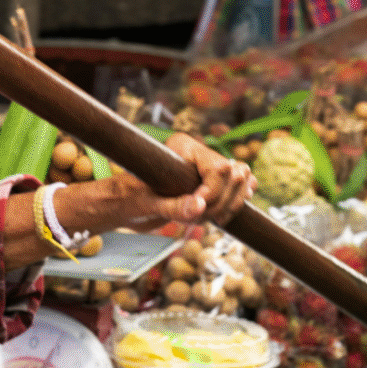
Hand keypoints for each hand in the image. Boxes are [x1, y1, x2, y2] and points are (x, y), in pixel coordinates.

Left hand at [114, 133, 255, 228]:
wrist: (124, 206)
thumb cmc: (129, 199)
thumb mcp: (148, 204)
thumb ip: (173, 206)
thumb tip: (200, 207)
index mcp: (183, 147)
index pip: (218, 167)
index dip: (213, 193)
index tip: (199, 211)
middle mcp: (198, 155)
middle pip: (235, 173)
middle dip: (222, 202)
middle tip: (201, 219)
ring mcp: (207, 169)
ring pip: (242, 180)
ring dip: (229, 205)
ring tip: (205, 220)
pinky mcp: (212, 185)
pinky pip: (239, 189)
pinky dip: (234, 204)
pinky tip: (221, 217)